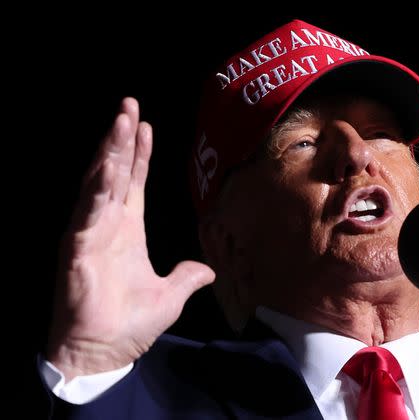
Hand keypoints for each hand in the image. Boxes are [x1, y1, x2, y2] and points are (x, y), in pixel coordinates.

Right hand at [47, 98, 214, 380]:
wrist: (104, 354)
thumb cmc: (130, 324)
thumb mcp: (171, 296)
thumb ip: (187, 277)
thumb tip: (208, 270)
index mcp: (128, 231)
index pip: (134, 183)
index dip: (139, 155)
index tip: (145, 126)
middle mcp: (108, 226)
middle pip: (115, 173)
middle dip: (122, 139)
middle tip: (129, 106)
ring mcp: (91, 234)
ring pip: (99, 183)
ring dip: (110, 152)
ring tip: (121, 121)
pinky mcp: (78, 250)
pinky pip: (88, 213)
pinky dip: (98, 189)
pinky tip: (108, 166)